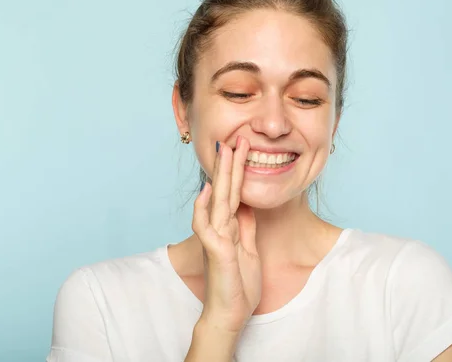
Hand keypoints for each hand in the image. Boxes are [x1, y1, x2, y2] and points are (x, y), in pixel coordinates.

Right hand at [191, 135, 261, 334]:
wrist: (229, 314)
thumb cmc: (238, 285)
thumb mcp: (248, 250)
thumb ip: (245, 227)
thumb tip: (247, 206)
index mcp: (229, 226)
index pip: (234, 192)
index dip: (239, 170)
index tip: (244, 148)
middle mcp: (220, 227)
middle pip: (225, 190)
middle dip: (231, 164)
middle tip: (236, 138)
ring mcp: (215, 237)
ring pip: (217, 201)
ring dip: (220, 176)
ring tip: (224, 152)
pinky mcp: (214, 251)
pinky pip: (206, 226)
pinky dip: (204, 208)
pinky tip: (206, 190)